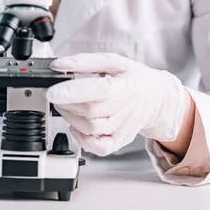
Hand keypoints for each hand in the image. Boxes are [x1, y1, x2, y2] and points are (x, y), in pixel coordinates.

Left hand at [46, 53, 186, 155]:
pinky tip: (76, 127)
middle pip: (91, 111)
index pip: (99, 90)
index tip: (53, 91)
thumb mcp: (112, 61)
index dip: (74, 92)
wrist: (156, 98)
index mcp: (125, 85)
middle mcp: (126, 108)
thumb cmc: (133, 77)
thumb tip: (59, 64)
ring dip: (70, 118)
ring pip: (92, 129)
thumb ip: (84, 61)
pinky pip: (100, 148)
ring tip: (66, 107)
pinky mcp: (120, 140)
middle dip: (66, 103)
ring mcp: (123, 127)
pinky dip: (83, 140)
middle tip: (57, 94)